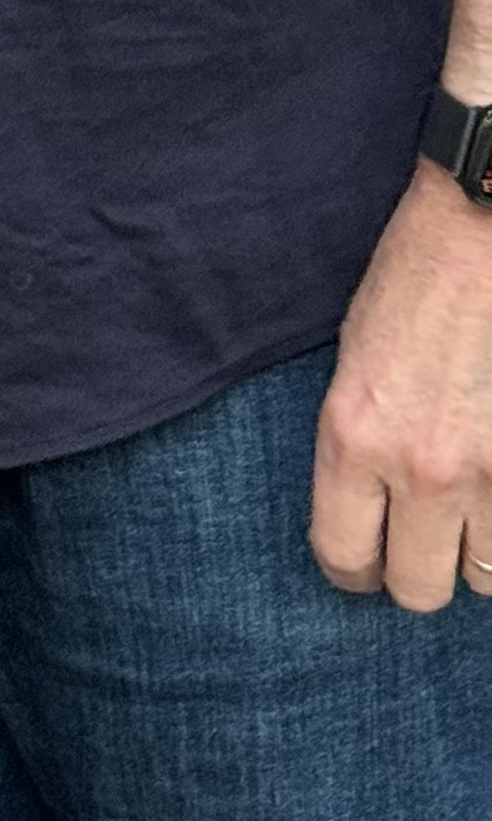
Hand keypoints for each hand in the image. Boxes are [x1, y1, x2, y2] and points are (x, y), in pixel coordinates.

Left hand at [309, 165, 491, 606]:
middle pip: (419, 589)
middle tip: (421, 542)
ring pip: (487, 579)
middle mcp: (420, 467)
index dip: (353, 569)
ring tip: (471, 511)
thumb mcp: (352, 362)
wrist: (480, 232)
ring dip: (478, 552)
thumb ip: (358, 446)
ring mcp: (490, 472)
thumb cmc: (412, 280)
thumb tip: (369, 516)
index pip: (343, 555)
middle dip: (418, 572)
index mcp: (354, 435)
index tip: (363, 561)